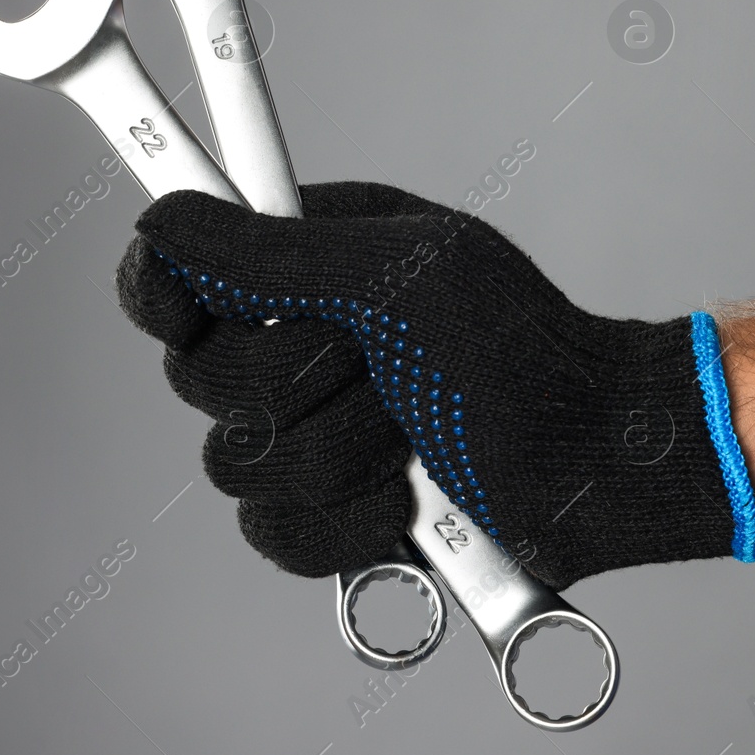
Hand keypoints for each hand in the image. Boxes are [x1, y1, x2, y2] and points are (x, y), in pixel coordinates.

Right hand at [116, 181, 754, 589]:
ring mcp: (306, 434)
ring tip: (413, 431)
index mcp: (302, 267)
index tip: (184, 314)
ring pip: (236, 465)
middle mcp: (292, 346)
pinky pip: (273, 534)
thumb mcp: (397, 274)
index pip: (177, 278)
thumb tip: (163, 221)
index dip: (163, 297)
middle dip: (299, 379)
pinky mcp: (326, 514)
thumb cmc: (520, 346)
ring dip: (340, 451)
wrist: (592, 460)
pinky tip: (404, 499)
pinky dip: (349, 521)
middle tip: (378, 362)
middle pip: (199, 379)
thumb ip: (269, 253)